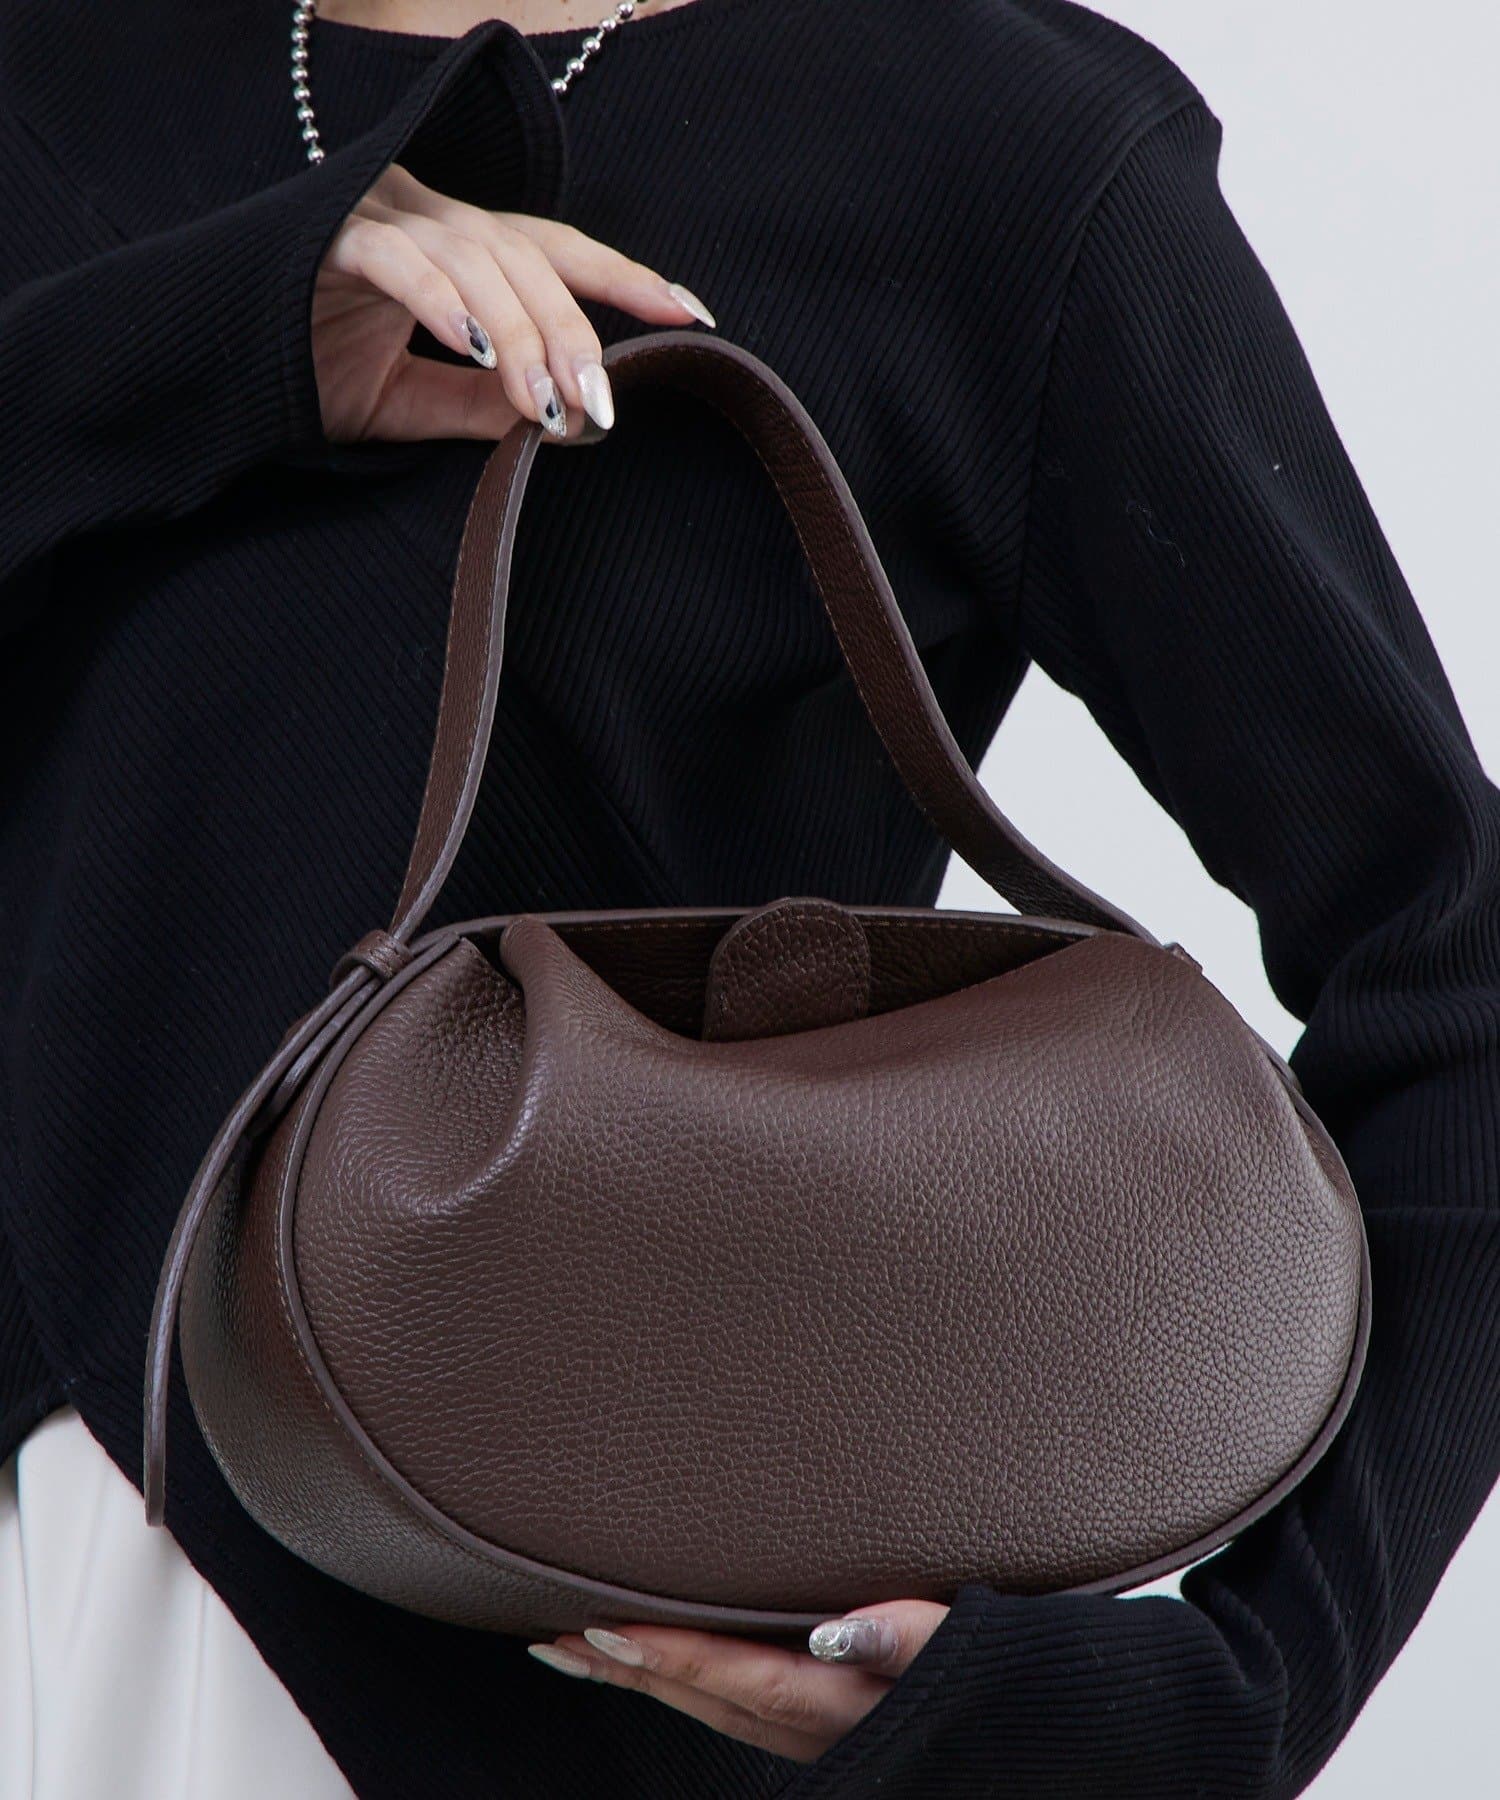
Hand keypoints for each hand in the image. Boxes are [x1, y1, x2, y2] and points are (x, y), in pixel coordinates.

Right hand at [313, 162, 714, 443]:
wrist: (215, 365)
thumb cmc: (312, 368)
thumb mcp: (413, 401)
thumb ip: (483, 408)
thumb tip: (568, 426)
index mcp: (459, 246)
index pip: (558, 252)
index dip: (625, 279)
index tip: (690, 315)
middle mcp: (429, 215)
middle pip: (528, 258)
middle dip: (574, 331)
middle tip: (602, 403)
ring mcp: (381, 217)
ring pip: (477, 261)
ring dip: (521, 336)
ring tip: (548, 403)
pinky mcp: (332, 236)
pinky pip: (402, 261)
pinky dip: (445, 306)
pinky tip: (480, 352)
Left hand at [526, 1600, 949, 1761]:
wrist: (1023, 1718)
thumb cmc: (990, 1665)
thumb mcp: (951, 1641)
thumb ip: (896, 1638)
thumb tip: (839, 1633)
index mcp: (838, 1704)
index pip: (735, 1677)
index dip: (668, 1656)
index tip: (603, 1631)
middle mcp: (811, 1728)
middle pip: (701, 1700)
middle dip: (625, 1671)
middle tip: (553, 1640)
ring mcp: (808, 1735)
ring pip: (705, 1708)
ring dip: (641, 1679)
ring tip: (580, 1650)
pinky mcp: (814, 1726)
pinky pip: (728, 1707)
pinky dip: (682, 1683)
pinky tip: (656, 1666)